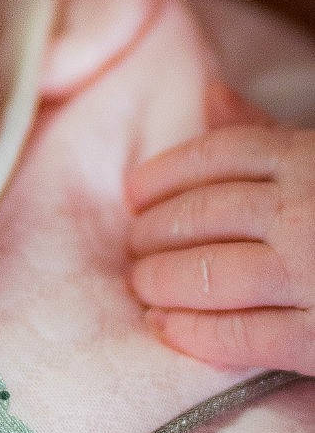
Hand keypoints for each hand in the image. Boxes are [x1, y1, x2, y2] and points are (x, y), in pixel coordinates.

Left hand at [126, 84, 314, 375]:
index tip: (137, 191)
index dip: (167, 173)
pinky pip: (243, 337)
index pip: (221, 153)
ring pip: (209, 275)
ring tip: (145, 285)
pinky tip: (169, 330)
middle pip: (203, 214)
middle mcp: (312, 210)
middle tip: (136, 246)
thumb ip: (274, 132)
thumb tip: (212, 95)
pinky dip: (194, 334)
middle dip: (155, 233)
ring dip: (162, 281)